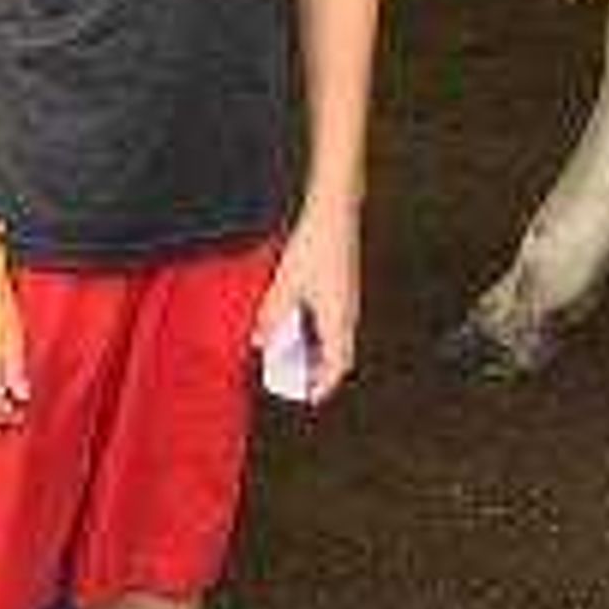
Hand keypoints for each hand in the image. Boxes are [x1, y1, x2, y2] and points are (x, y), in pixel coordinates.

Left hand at [256, 219, 360, 404]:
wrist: (335, 211)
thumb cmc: (313, 244)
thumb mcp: (285, 282)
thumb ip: (271, 314)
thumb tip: (259, 341)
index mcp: (337, 318)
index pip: (336, 365)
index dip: (324, 385)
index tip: (309, 398)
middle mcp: (348, 312)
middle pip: (340, 355)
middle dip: (320, 371)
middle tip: (297, 378)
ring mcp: (349, 298)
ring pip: (338, 337)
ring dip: (319, 350)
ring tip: (293, 352)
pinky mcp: (344, 285)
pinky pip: (335, 320)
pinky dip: (319, 330)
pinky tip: (300, 321)